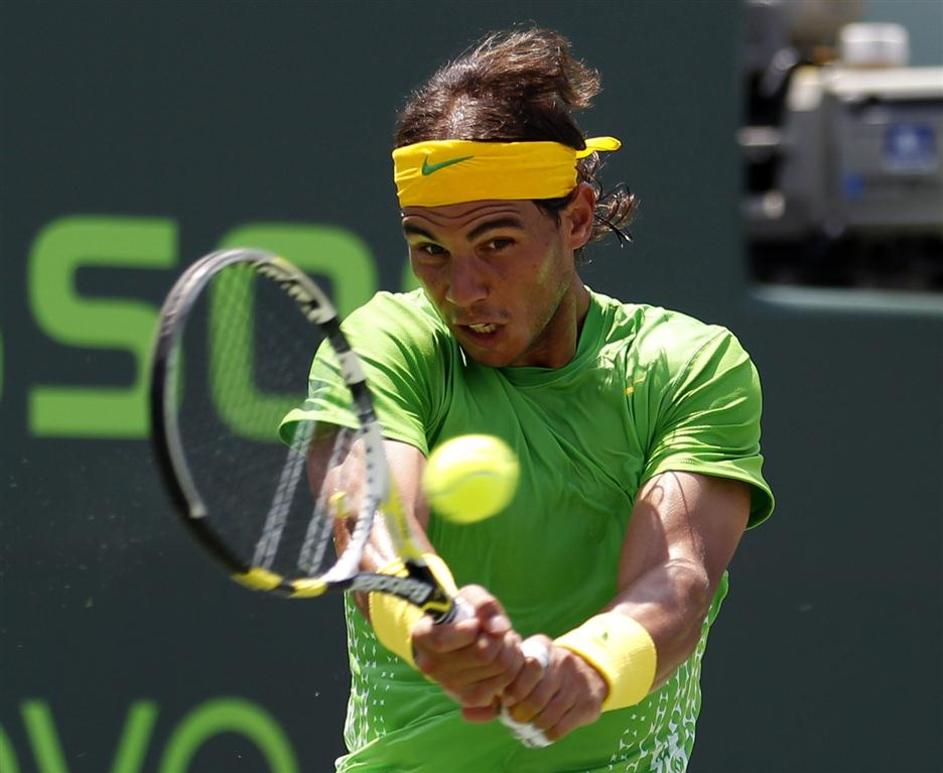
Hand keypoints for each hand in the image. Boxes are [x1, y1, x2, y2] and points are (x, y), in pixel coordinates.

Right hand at [411, 585, 524, 711]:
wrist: (458, 638)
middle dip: (501, 638)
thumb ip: (483, 604)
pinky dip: (513, 670)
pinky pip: (504, 686)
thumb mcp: (469, 597)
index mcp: (422, 637)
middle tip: (500, 632)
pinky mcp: (468, 700)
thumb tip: (499, 629)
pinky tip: (505, 661)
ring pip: (499, 669)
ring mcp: (449, 686)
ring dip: (511, 652)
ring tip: (504, 643)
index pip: (444, 640)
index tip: (476, 623)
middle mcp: (431, 666)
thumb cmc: (462, 614)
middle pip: (484, 653)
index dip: (470, 629)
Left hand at [500, 634, 608, 741]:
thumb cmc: (545, 671)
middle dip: (521, 714)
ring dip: (533, 728)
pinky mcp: (587, 704)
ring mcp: (578, 684)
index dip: (514, 690)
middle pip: (537, 698)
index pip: (527, 669)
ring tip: (524, 731)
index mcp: (543, 648)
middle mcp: (563, 662)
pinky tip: (538, 736)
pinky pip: (562, 727)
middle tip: (512, 722)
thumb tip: (477, 708)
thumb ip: (506, 679)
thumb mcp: (528, 662)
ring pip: (549, 715)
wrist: (588, 673)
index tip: (506, 701)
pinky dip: (546, 736)